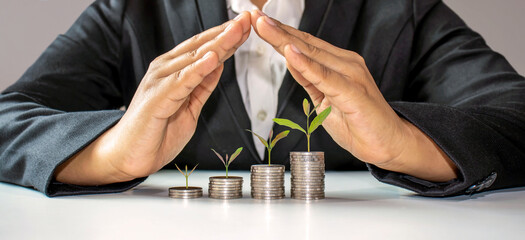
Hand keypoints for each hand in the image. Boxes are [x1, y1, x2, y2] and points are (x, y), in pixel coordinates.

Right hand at [54, 12, 251, 184]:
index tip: (247, 25)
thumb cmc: (155, 133)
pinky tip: (214, 58)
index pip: (204, 47)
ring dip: (218, 44)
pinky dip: (199, 69)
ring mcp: (159, 82)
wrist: (127, 156)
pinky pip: (182, 81)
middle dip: (227, 33)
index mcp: (173, 71)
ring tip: (236, 30)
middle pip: (201, 47)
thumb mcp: (189, 107)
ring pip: (194, 59)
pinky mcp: (157, 98)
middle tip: (248, 19)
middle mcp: (165, 71)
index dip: (226, 36)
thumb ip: (202, 86)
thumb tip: (218, 66)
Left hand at [250, 10, 456, 181]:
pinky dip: (306, 65)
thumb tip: (290, 60)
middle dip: (277, 30)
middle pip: (305, 44)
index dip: (280, 33)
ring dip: (285, 40)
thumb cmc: (358, 123)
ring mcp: (351, 75)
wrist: (388, 143)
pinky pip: (325, 77)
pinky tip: (290, 52)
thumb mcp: (324, 100)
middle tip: (255, 17)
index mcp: (338, 64)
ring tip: (265, 26)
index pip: (304, 45)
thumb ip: (309, 80)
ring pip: (312, 55)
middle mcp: (346, 63)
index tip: (259, 22)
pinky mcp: (353, 92)